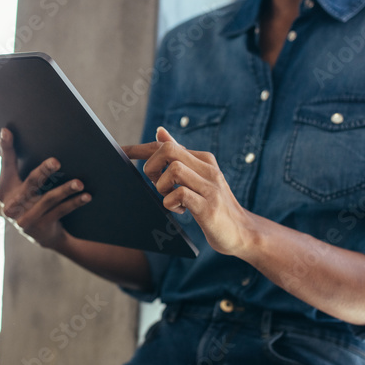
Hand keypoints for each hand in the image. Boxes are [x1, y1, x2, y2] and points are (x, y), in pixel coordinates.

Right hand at [0, 127, 90, 249]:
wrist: (43, 235)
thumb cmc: (29, 202)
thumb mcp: (16, 185)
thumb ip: (8, 163)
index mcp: (2, 190)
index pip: (6, 165)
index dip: (5, 148)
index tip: (7, 131)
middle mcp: (10, 206)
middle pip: (29, 183)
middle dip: (43, 172)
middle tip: (56, 162)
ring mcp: (24, 219)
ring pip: (48, 199)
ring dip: (65, 190)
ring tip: (79, 183)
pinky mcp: (39, 229)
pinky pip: (59, 212)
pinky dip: (74, 203)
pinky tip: (85, 196)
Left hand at [121, 126, 251, 255]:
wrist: (244, 232)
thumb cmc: (215, 206)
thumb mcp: (198, 178)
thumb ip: (180, 157)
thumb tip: (160, 132)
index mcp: (203, 160)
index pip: (167, 145)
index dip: (140, 148)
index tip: (121, 151)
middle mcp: (208, 169)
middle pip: (168, 150)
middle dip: (152, 166)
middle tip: (156, 184)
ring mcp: (210, 188)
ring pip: (173, 170)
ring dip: (162, 186)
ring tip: (170, 199)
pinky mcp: (209, 207)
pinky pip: (180, 195)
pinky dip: (171, 203)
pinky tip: (178, 210)